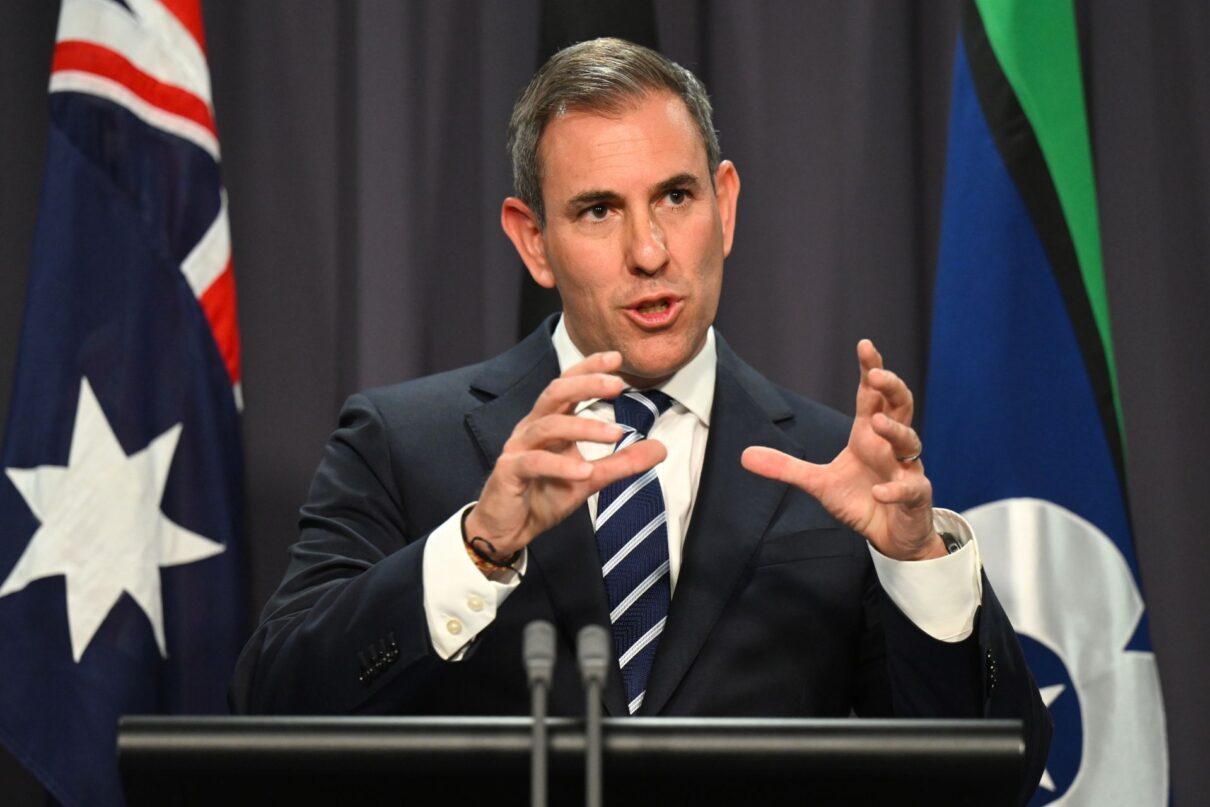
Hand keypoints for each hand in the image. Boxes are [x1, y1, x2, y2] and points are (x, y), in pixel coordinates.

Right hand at [465, 351, 667, 560]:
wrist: (508, 529)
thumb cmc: (544, 495)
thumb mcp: (590, 479)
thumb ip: (622, 462)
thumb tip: (661, 449)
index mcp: (549, 421)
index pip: (568, 385)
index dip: (589, 368)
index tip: (618, 358)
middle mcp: (532, 428)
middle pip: (555, 393)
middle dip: (586, 384)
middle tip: (618, 384)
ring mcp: (518, 448)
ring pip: (548, 426)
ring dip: (583, 427)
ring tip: (615, 433)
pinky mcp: (508, 472)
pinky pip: (535, 463)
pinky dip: (561, 466)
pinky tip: (585, 472)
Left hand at [741, 339, 944, 560]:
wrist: (891, 536)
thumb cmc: (861, 500)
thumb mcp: (818, 483)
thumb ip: (786, 467)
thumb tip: (744, 455)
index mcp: (868, 436)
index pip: (871, 396)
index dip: (870, 370)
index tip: (865, 345)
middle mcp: (891, 446)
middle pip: (899, 407)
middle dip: (891, 388)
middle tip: (877, 375)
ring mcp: (907, 469)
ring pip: (910, 441)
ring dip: (894, 430)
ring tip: (874, 423)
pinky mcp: (915, 497)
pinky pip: (911, 489)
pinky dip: (895, 489)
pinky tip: (878, 491)